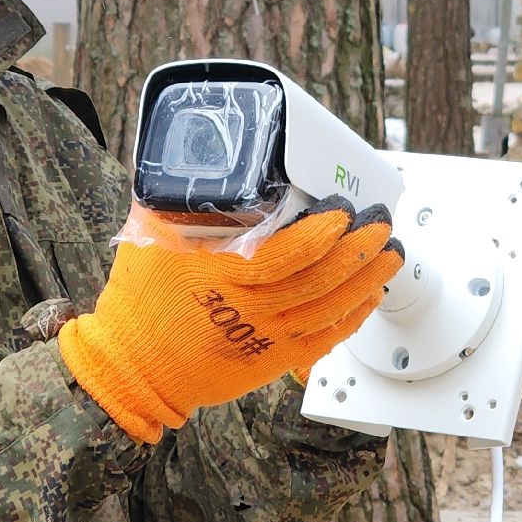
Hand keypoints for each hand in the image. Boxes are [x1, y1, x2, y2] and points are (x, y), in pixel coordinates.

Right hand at [58, 195, 402, 442]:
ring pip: (331, 308)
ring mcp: (264, 339)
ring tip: (389, 253)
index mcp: (221, 276)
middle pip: (321, 279)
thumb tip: (203, 153)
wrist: (132, 368)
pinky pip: (326, 339)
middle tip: (380, 222)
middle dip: (360, 248)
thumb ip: (179, 196)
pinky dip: (353, 315)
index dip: (325, 231)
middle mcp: (248, 310)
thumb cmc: (139, 302)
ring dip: (367, 278)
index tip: (344, 209)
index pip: (290, 253)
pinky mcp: (271, 362)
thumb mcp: (149, 237)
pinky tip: (371, 295)